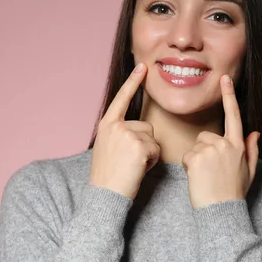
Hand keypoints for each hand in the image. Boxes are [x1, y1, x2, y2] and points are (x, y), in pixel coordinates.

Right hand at [89, 63, 160, 199]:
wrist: (104, 195)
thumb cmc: (108, 176)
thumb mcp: (107, 147)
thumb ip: (120, 133)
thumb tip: (139, 129)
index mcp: (107, 125)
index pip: (122, 99)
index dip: (133, 81)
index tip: (142, 66)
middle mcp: (116, 126)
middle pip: (147, 127)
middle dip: (144, 145)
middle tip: (128, 162)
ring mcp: (127, 134)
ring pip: (153, 139)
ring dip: (149, 154)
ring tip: (132, 166)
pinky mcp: (139, 145)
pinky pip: (156, 150)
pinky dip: (152, 162)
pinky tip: (138, 170)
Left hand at [181, 74, 259, 208]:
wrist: (221, 210)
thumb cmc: (234, 192)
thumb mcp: (248, 170)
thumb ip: (251, 149)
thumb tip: (255, 132)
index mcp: (238, 145)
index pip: (234, 115)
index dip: (229, 95)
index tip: (224, 78)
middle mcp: (226, 144)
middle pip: (206, 136)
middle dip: (204, 150)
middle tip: (211, 171)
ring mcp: (211, 150)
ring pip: (196, 146)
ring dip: (196, 159)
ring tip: (205, 176)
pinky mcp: (196, 157)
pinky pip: (187, 156)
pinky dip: (189, 166)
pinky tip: (198, 178)